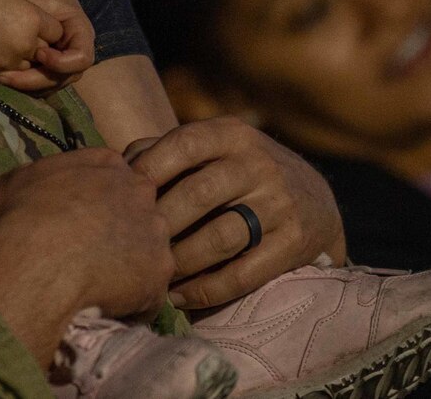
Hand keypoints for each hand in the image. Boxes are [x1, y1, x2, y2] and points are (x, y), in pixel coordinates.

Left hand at [0, 0, 95, 93]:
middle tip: (7, 76)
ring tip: (1, 77)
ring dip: (27, 86)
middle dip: (35, 80)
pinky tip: (4, 77)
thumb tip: (21, 40)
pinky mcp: (50, 71)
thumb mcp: (40, 1)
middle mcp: (78, 54)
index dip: (61, 62)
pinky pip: (42, 85)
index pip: (82, 58)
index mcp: (82, 34)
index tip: (38, 53)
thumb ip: (34, 20)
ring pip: (51, 85)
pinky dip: (24, 85)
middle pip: (64, 78)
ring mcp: (65, 65)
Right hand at [0, 0, 64, 80]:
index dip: (47, 29)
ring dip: (22, 61)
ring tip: (6, 46)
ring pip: (28, 68)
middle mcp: (25, 42)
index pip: (56, 32)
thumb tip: (39, 35)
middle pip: (45, 53)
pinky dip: (5, 68)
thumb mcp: (12, 0)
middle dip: (38, 48)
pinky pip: (8, 76)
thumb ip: (30, 18)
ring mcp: (8, 60)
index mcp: (33, 18)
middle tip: (22, 37)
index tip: (36, 25)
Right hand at [0, 148, 174, 359]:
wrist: (38, 262)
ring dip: (130, 269)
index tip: (84, 226)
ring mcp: (155, 230)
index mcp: (108, 164)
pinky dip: (132, 304)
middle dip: (121, 233)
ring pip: (148, 252)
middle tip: (92, 258)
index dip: (101, 207)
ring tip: (98, 289)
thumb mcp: (20, 179)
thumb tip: (47, 190)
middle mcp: (140, 191)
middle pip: (139, 213)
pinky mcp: (160, 270)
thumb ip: (48, 177)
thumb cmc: (21, 217)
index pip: (117, 181)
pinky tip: (106, 310)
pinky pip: (150, 292)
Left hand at [126, 117, 347, 308]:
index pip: (184, 143)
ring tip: (153, 275)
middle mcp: (259, 164)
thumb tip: (116, 167)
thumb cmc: (240, 173)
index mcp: (232, 134)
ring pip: (220, 238)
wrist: (315, 201)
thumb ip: (166, 151)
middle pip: (198, 195)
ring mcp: (279, 204)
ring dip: (180, 262)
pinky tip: (178, 296)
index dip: (148, 170)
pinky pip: (242, 274)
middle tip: (130, 246)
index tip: (119, 197)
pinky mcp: (292, 244)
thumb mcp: (214, 148)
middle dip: (159, 225)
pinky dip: (205, 290)